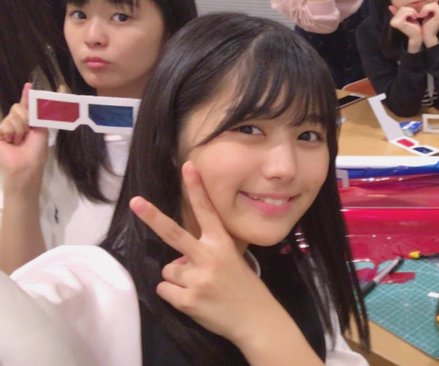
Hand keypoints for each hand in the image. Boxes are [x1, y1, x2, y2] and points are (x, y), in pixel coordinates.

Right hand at [0, 83, 47, 180]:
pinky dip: (9, 133)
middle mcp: (15, 123)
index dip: (27, 95)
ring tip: (18, 141)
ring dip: (19, 130)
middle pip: (18, 108)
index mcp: (27, 122)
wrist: (26, 165)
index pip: (25, 106)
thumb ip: (37, 115)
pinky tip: (9, 142)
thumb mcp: (40, 130)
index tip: (29, 85)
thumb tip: (38, 100)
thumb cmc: (35, 150)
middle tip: (26, 134)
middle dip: (25, 119)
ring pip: (12, 117)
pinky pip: (4, 125)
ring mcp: (4, 128)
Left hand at [130, 162, 279, 345]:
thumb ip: (207, 250)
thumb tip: (178, 254)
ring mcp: (197, 279)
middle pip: (173, 233)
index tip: (187, 167)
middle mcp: (208, 257)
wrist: (255, 319)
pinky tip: (194, 299)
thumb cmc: (243, 286)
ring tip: (199, 286)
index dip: (196, 188)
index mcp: (221, 244)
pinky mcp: (187, 300)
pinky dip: (174, 295)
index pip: (206, 211)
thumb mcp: (233, 259)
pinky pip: (165, 290)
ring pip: (167, 269)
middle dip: (153, 216)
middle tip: (136, 201)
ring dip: (177, 278)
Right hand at [388, 4, 423, 52]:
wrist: (417, 36)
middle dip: (411, 10)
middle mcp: (392, 22)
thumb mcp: (407, 18)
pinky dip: (412, 13)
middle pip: (402, 8)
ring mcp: (395, 22)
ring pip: (404, 9)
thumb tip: (389, 6)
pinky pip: (406, 12)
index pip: (401, 8)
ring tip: (415, 17)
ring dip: (412, 12)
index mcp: (393, 21)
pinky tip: (415, 18)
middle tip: (415, 16)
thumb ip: (401, 12)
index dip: (409, 10)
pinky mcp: (399, 23)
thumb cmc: (414, 27)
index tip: (413, 16)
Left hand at [419, 0, 438, 45]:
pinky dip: (426, 10)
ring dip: (425, 10)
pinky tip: (423, 16)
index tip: (422, 14)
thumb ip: (431, 7)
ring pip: (433, 5)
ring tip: (422, 16)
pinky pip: (432, 7)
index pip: (434, 4)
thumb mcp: (427, 14)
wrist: (426, 36)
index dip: (427, 8)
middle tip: (421, 15)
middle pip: (434, 4)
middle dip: (426, 9)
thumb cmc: (425, 27)